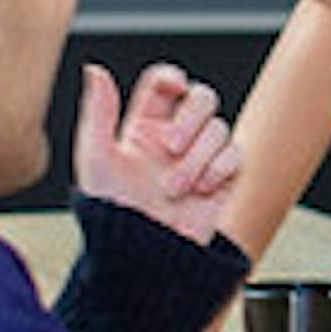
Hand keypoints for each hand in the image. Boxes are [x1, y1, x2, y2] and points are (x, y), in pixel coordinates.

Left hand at [72, 62, 241, 245]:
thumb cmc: (113, 218)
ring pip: (219, 127)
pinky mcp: (223, 180)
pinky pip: (236, 154)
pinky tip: (200, 189)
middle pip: (201, 97)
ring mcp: (200, 159)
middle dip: (190, 117)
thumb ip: (98, 111)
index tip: (172, 87)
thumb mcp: (97, 160)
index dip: (171, 78)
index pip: (164, 84)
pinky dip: (220, 168)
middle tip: (170, 147)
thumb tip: (94, 69)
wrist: (144, 262)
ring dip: (198, 156)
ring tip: (176, 188)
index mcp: (143, 129)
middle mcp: (175, 140)